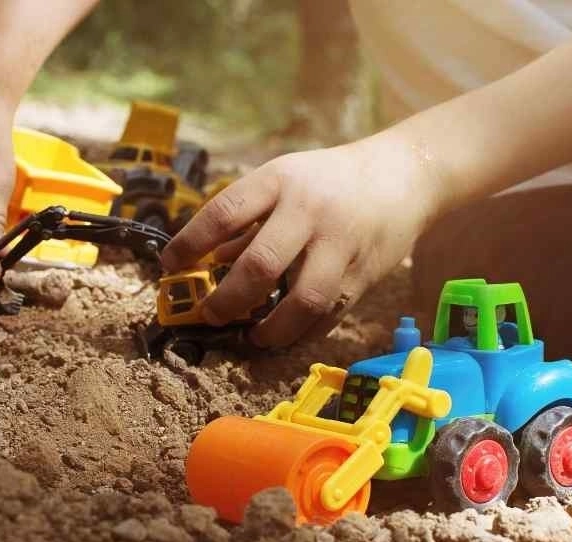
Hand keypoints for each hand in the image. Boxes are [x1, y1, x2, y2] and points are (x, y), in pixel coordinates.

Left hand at [160, 134, 438, 347]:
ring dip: (270, 329)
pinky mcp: (364, 275)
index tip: (168, 266)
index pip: (224, 214)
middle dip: (227, 299)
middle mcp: (309, 212)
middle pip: (260, 265)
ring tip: (253, 336)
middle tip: (211, 314)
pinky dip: (302, 332)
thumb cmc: (328, 180)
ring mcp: (340, 245)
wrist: (402, 176)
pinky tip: (284, 335)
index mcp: (279, 181)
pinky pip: (328, 315)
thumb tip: (208, 264)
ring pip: (302, 301)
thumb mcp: (283, 182)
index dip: (190, 244)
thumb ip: (247, 223)